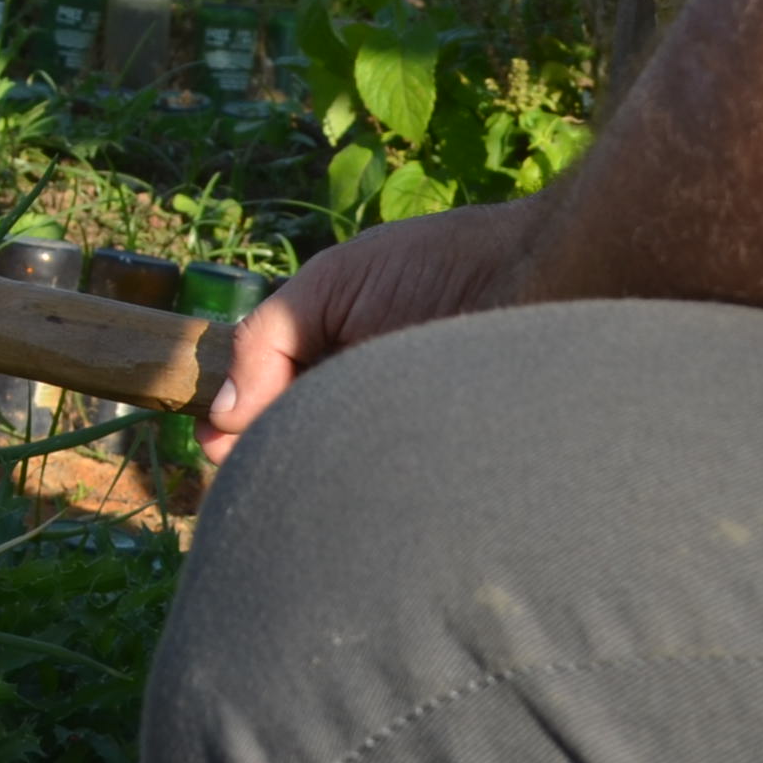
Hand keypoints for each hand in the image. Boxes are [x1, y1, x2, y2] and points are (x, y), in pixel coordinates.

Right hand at [201, 198, 545, 462]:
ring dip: (300, 474)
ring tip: (271, 478)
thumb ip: (268, 336)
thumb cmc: (445, 267)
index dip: (236, 419)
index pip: (269, 396)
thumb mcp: (335, 281)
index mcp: (340, 350)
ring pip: (334, 470)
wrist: (549, 281)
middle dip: (257, 455)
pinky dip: (356, 496)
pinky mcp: (443, 471)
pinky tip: (334, 491)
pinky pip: (385, 495)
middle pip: (293, 439)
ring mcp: (405, 436)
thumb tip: (223, 414)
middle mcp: (369, 396)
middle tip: (233, 467)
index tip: (213, 444)